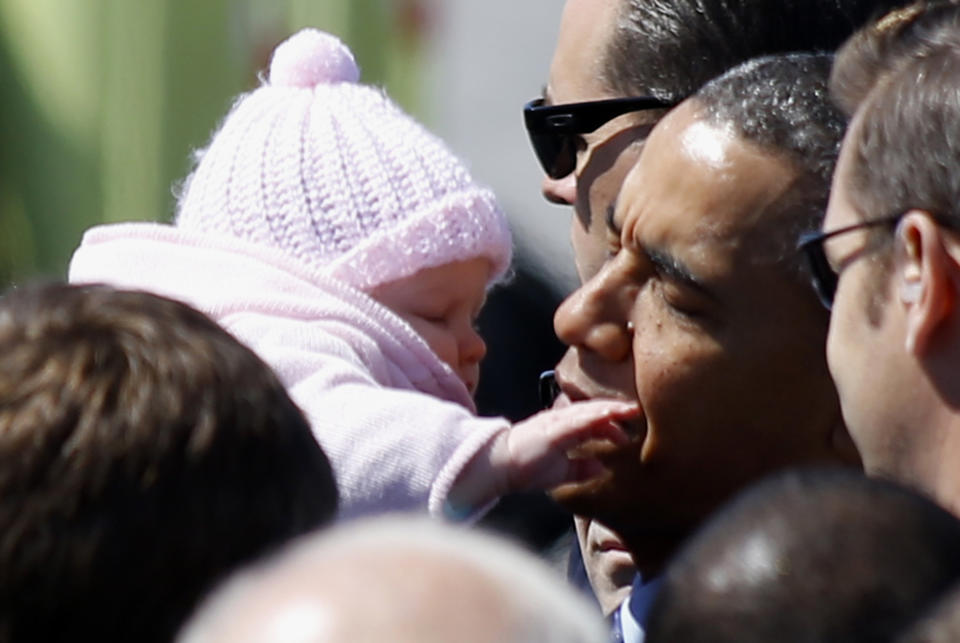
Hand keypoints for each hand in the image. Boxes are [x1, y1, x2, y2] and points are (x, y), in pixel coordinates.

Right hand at [492, 399, 640, 493]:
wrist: (499, 468)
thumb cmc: (526, 469)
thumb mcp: (560, 472)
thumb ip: (580, 469)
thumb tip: (601, 468)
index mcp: (562, 428)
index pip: (590, 420)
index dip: (609, 422)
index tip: (627, 431)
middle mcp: (559, 420)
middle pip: (591, 410)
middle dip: (614, 409)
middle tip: (636, 409)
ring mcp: (554, 423)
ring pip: (585, 411)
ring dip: (607, 410)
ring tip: (627, 410)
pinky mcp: (550, 431)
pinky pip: (574, 421)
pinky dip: (592, 418)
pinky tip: (606, 416)